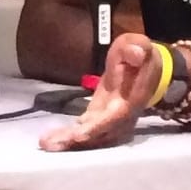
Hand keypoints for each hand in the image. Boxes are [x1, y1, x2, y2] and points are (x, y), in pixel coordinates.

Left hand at [40, 32, 161, 151]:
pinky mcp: (100, 119)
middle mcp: (123, 115)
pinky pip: (85, 131)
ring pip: (92, 137)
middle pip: (101, 133)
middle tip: (52, 145)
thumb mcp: (138, 44)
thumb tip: (135, 54)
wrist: (143, 69)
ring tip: (47, 144)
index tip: (79, 134)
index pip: (118, 116)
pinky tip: (50, 141)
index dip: (100, 126)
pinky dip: (68, 137)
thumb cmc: (138, 55)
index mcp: (133, 97)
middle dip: (77, 140)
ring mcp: (111, 120)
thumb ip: (136, 47)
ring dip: (69, 142)